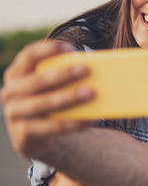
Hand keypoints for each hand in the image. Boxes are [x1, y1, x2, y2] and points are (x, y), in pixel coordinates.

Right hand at [1, 40, 94, 159]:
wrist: (34, 137)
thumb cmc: (48, 103)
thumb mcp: (50, 88)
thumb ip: (63, 77)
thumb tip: (99, 71)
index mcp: (17, 74)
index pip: (29, 55)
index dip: (48, 49)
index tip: (71, 48)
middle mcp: (10, 92)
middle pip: (37, 80)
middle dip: (62, 74)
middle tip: (85, 69)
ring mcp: (14, 114)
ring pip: (44, 103)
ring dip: (69, 97)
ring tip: (91, 93)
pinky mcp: (24, 134)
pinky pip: (52, 127)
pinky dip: (73, 123)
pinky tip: (91, 119)